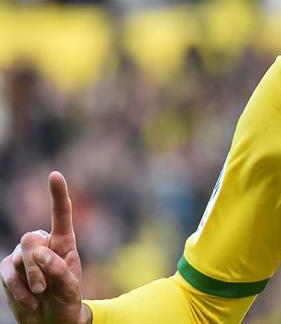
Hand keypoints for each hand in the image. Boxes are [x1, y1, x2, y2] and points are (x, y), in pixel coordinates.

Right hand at [1, 172, 86, 323]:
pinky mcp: (9, 270)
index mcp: (64, 243)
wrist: (51, 320)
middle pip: (31, 239)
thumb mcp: (70, 287)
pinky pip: (6, 273)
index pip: (61, 215)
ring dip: (29, 280)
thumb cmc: (66, 300)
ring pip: (18, 257)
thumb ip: (58, 269)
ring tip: (40, 295)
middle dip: (36, 265)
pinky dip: (17, 288)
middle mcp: (43, 244)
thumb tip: (39, 253)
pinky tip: (29, 300)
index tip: (55, 175)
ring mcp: (23, 257)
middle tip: (43, 288)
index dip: (57, 195)